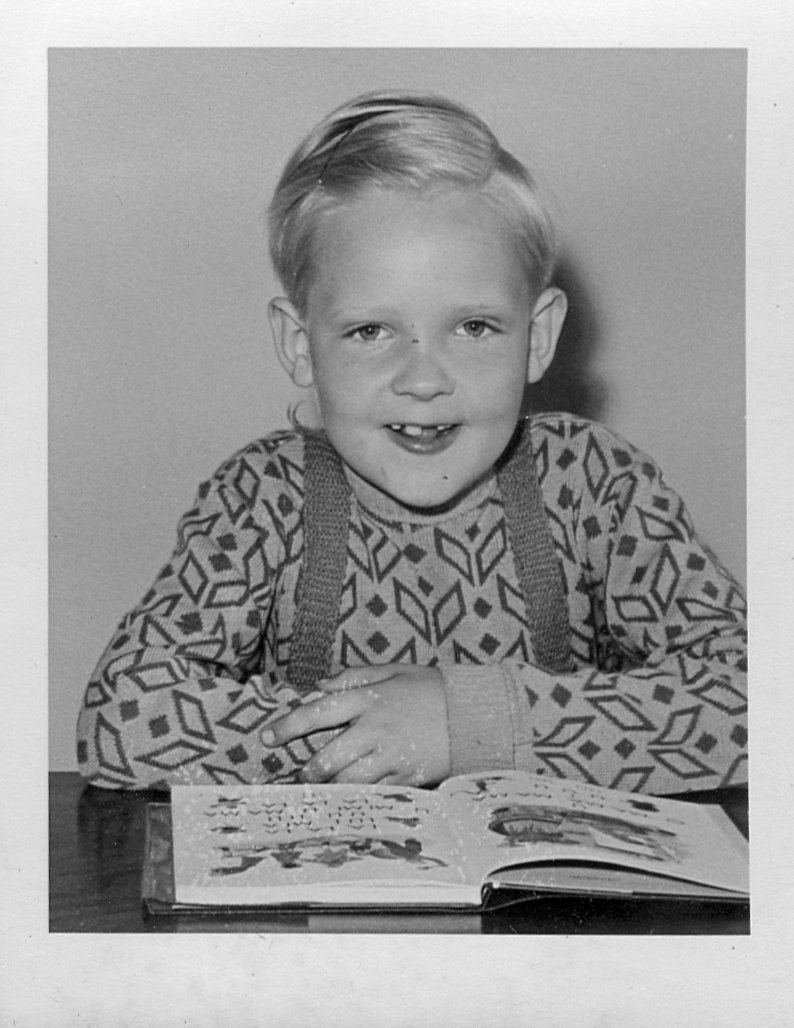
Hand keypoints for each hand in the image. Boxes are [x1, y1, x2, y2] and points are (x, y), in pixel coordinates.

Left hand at [260, 664, 450, 785]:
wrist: (477, 713)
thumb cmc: (434, 689)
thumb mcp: (395, 671)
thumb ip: (354, 677)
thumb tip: (319, 686)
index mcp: (369, 699)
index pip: (318, 712)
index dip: (289, 726)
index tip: (268, 737)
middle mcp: (375, 728)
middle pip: (328, 757)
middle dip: (307, 770)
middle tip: (297, 775)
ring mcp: (391, 755)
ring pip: (347, 781)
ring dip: (327, 789)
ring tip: (316, 791)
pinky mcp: (407, 776)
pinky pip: (374, 792)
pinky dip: (357, 798)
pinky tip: (346, 801)